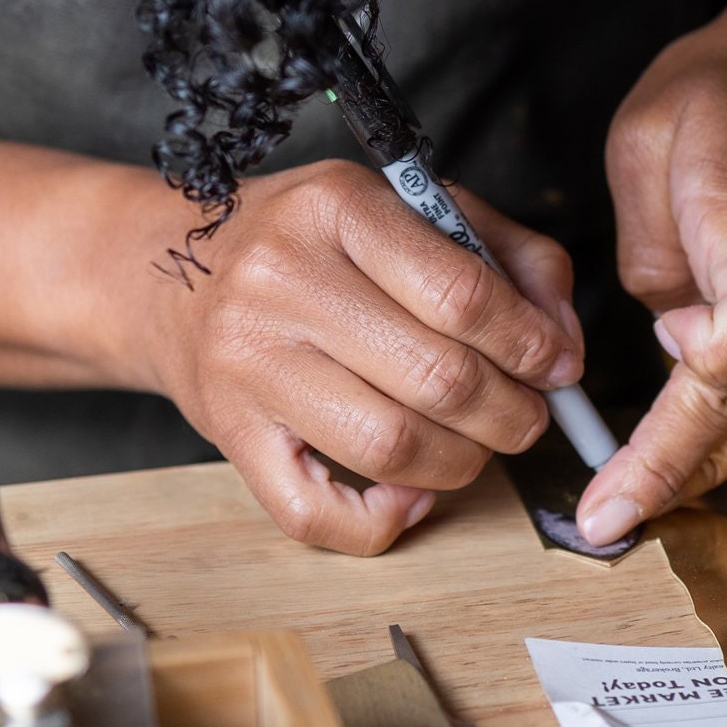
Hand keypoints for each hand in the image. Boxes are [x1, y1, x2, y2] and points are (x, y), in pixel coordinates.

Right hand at [107, 160, 582, 555]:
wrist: (164, 270)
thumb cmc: (306, 239)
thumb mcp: (404, 206)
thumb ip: (503, 254)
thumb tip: (562, 338)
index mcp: (338, 209)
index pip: (463, 295)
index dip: (531, 345)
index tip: (557, 366)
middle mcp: (284, 281)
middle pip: (437, 379)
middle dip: (512, 413)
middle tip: (527, 415)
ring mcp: (250, 364)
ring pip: (390, 448)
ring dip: (464, 463)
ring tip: (479, 446)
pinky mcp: (230, 435)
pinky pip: (315, 513)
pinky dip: (383, 520)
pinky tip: (412, 491)